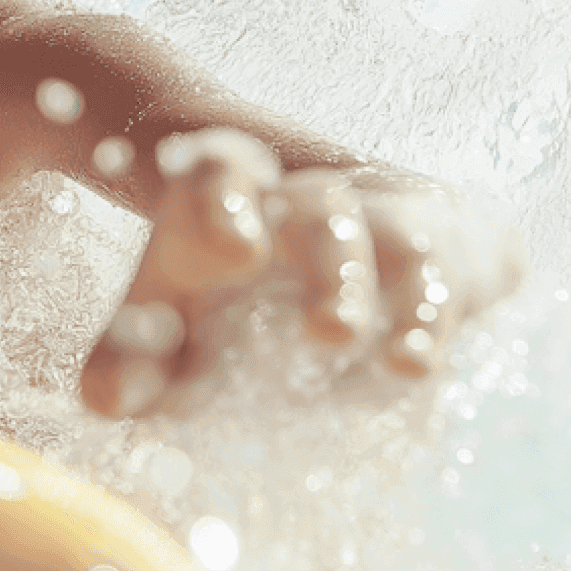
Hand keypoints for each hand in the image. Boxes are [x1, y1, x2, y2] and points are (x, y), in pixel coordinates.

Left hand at [78, 128, 526, 418]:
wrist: (325, 244)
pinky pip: (465, 275)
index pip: (222, 170)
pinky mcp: (446, 255)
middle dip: (336, 271)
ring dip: (416, 306)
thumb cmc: (226, 289)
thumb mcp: (164, 318)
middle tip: (329, 332)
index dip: (227, 199)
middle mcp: (310, 201)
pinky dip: (449, 316)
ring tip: (404, 366)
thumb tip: (105, 400)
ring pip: (409, 246)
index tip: (234, 247)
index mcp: (228, 195)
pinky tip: (422, 368)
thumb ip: (128, 358)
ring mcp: (385, 224)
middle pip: (327, 212)